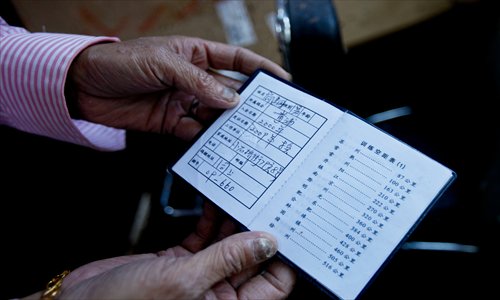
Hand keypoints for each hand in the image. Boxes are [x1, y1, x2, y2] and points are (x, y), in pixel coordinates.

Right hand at [37, 202, 294, 298]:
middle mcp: (217, 295)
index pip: (273, 283)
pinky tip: (214, 201)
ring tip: (245, 193)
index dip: (284, 257)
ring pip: (228, 245)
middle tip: (270, 199)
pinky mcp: (179, 262)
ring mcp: (198, 277)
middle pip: (252, 260)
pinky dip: (209, 219)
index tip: (290, 226)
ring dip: (234, 220)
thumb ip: (227, 259)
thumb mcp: (183, 280)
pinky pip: (204, 238)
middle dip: (259, 230)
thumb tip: (266, 243)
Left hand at [68, 36, 289, 140]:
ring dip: (228, 126)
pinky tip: (216, 147)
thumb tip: (230, 99)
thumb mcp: (162, 64)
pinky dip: (206, 141)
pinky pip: (195, 133)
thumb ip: (197, 82)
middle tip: (267, 119)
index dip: (260, 70)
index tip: (282, 82)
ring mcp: (184, 102)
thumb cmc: (121, 62)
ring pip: (215, 116)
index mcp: (195, 54)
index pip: (236, 59)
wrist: (83, 87)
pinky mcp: (171, 122)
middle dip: (247, 105)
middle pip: (229, 92)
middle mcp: (193, 79)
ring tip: (246, 138)